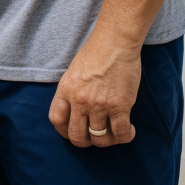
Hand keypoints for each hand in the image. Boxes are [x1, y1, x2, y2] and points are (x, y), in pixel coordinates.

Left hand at [48, 30, 141, 147]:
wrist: (115, 42)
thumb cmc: (95, 54)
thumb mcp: (74, 72)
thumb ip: (72, 93)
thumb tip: (76, 114)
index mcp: (65, 89)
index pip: (56, 120)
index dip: (64, 132)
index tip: (73, 133)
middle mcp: (79, 100)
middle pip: (77, 136)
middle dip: (85, 142)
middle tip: (94, 138)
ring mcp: (99, 104)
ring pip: (99, 139)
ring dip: (107, 141)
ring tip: (113, 133)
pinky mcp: (120, 106)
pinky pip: (120, 134)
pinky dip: (124, 137)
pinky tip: (128, 130)